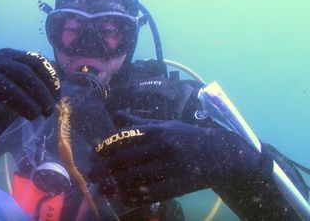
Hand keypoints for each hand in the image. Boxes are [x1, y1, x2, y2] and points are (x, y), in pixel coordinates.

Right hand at [0, 48, 60, 120]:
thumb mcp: (10, 73)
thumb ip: (29, 78)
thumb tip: (56, 95)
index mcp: (9, 55)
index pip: (35, 62)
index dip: (49, 79)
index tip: (57, 97)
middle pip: (23, 73)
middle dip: (40, 92)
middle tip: (48, 110)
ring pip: (6, 87)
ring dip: (24, 103)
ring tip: (34, 116)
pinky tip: (5, 119)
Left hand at [89, 111, 268, 206]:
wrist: (221, 155)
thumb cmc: (187, 137)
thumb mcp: (166, 124)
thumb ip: (140, 122)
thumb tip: (117, 114)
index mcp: (158, 130)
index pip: (125, 137)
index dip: (106, 147)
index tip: (94, 154)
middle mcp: (163, 146)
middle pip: (127, 158)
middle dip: (105, 168)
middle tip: (92, 174)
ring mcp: (172, 166)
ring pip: (137, 177)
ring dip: (115, 184)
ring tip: (102, 188)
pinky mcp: (180, 184)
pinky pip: (153, 192)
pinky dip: (136, 196)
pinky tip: (123, 197)